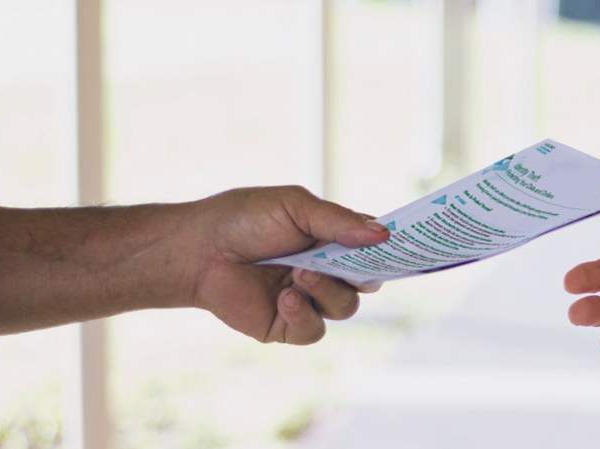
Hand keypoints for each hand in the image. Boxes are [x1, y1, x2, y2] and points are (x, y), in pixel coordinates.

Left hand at [187, 186, 389, 344]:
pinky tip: (284, 297)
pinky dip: (304, 314)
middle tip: (348, 263)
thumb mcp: (295, 207)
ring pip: (345, 307)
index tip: (403, 246)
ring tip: (299, 274)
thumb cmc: (243, 219)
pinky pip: (314, 330)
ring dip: (329, 291)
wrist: (197, 250)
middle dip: (362, 273)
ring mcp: (307, 299)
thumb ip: (338, 221)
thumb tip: (383, 235)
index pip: (374, 248)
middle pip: (368, 282)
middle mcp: (324, 271)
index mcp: (331, 240)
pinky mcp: (286, 326)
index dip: (389, 249)